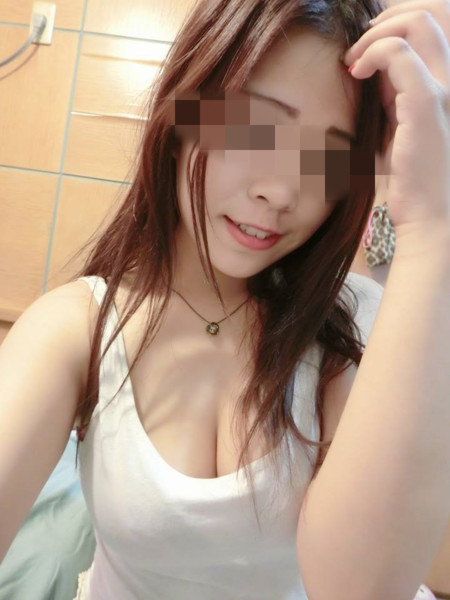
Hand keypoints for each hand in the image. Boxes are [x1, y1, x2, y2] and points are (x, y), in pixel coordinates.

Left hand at [344, 0, 449, 238]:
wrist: (428, 213)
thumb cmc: (409, 179)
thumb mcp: (395, 129)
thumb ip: (388, 98)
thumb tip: (365, 73)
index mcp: (444, 83)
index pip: (431, 26)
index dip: (395, 24)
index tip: (363, 49)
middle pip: (432, 11)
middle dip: (387, 16)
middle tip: (357, 45)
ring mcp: (443, 89)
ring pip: (419, 23)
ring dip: (377, 32)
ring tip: (353, 60)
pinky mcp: (426, 104)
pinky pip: (399, 55)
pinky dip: (371, 54)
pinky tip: (355, 73)